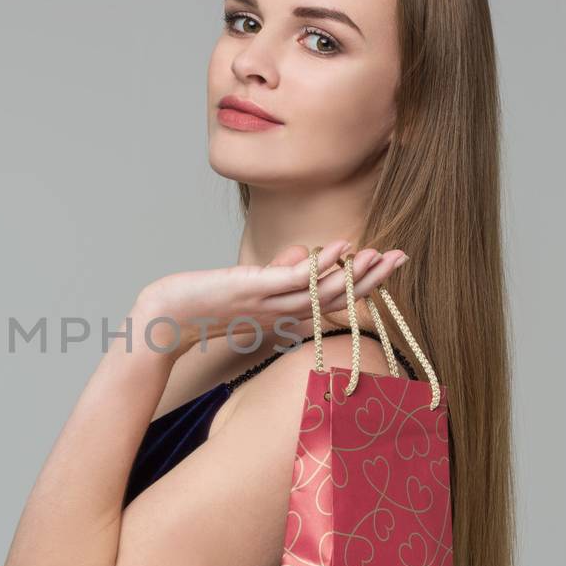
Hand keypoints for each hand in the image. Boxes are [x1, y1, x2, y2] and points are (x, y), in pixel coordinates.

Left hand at [135, 240, 408, 353]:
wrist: (163, 319)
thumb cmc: (203, 302)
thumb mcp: (248, 285)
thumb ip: (278, 271)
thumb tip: (304, 251)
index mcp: (282, 315)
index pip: (330, 300)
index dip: (362, 285)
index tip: (389, 265)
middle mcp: (280, 314)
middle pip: (335, 298)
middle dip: (370, 279)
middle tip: (401, 259)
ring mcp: (267, 304)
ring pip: (320, 292)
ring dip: (352, 274)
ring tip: (379, 255)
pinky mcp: (251, 292)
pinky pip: (292, 280)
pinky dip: (318, 265)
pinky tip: (339, 246)